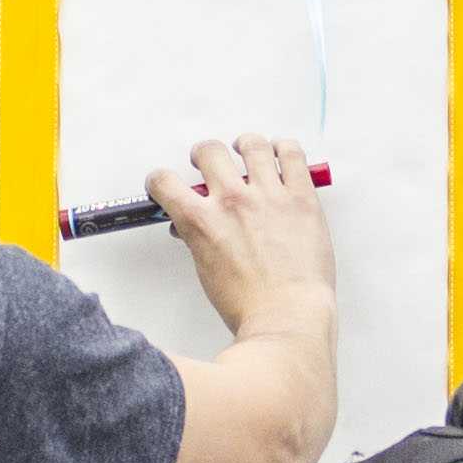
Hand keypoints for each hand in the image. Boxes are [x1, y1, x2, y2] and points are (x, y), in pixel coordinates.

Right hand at [151, 134, 333, 338]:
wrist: (287, 317)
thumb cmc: (247, 305)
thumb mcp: (206, 271)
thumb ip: (198, 240)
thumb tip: (191, 226)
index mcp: (201, 221)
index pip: (166, 182)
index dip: (160, 180)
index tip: (166, 182)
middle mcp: (232, 201)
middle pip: (209, 152)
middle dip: (203, 155)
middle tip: (208, 162)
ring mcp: (269, 195)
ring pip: (252, 145)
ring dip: (244, 145)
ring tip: (247, 150)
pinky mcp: (301, 197)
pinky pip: (293, 154)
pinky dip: (284, 148)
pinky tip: (281, 153)